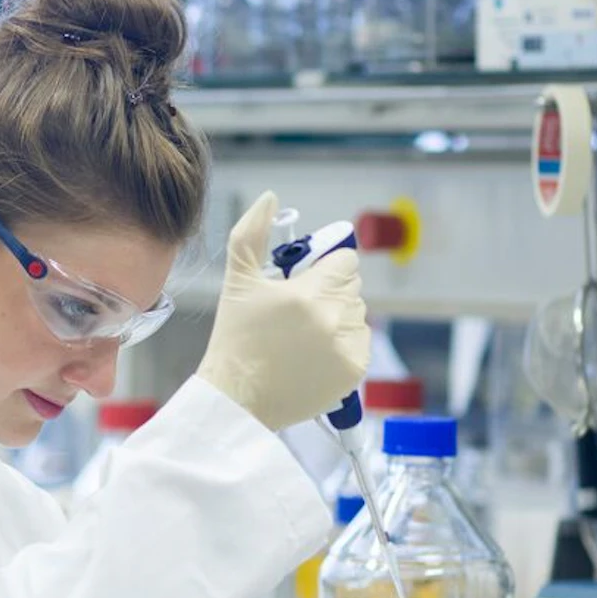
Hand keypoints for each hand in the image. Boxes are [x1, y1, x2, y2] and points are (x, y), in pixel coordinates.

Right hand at [195, 191, 370, 430]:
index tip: (306, 280)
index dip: (325, 267)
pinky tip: (314, 354)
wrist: (237, 398)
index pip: (345, 261)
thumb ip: (251, 233)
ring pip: (357, 314)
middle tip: (297, 312)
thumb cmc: (235, 340)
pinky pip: (361, 342)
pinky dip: (343, 344)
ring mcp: (346, 347)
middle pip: (351, 287)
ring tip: (303, 336)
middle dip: (329, 292)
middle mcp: (333, 319)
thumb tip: (270, 199)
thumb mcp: (237, 281)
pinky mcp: (354, 372)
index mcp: (308, 293)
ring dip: (337, 318)